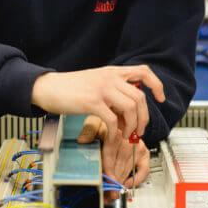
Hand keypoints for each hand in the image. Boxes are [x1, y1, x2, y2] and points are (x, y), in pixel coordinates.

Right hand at [31, 65, 164, 140]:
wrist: (47, 87)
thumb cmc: (69, 88)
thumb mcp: (95, 83)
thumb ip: (113, 93)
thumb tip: (127, 113)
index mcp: (112, 72)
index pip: (143, 71)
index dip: (156, 85)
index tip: (160, 98)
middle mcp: (110, 77)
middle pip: (140, 97)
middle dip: (144, 117)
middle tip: (139, 130)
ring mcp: (101, 89)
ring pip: (130, 108)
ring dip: (132, 126)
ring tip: (126, 135)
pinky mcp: (91, 101)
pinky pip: (112, 119)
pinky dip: (115, 132)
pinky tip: (112, 136)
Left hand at [78, 115, 149, 200]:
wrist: (122, 116)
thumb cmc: (107, 121)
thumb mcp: (95, 122)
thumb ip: (88, 131)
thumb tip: (82, 140)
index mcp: (115, 134)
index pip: (110, 158)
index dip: (107, 172)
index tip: (105, 183)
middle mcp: (128, 141)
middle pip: (118, 167)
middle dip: (111, 183)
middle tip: (105, 194)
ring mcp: (137, 147)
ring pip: (128, 171)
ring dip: (120, 184)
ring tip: (112, 194)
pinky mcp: (144, 152)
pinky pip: (144, 170)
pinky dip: (137, 180)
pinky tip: (128, 185)